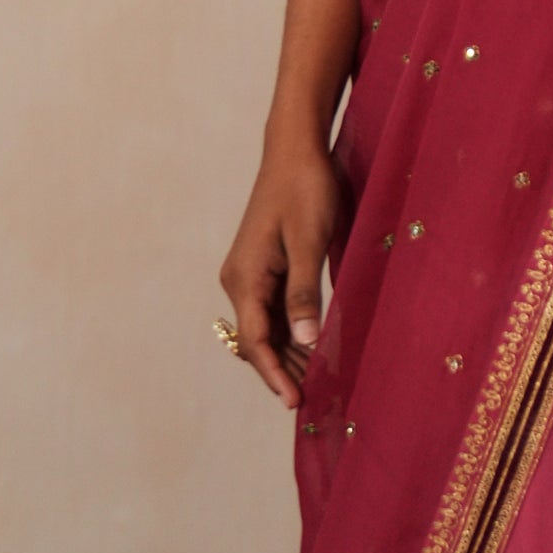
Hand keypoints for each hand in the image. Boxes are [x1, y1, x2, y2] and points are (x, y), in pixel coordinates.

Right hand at [220, 134, 341, 411]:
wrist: (296, 151)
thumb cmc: (306, 190)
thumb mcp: (310, 242)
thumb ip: (306, 293)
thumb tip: (305, 342)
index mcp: (245, 277)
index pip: (256, 340)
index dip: (274, 374)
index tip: (294, 402)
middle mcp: (239, 280)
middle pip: (257, 339)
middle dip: (280, 370)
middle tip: (311, 400)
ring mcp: (249, 274)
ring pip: (265, 327)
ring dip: (286, 354)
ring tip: (314, 382)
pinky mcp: (264, 266)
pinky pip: (272, 310)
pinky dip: (289, 332)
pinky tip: (310, 348)